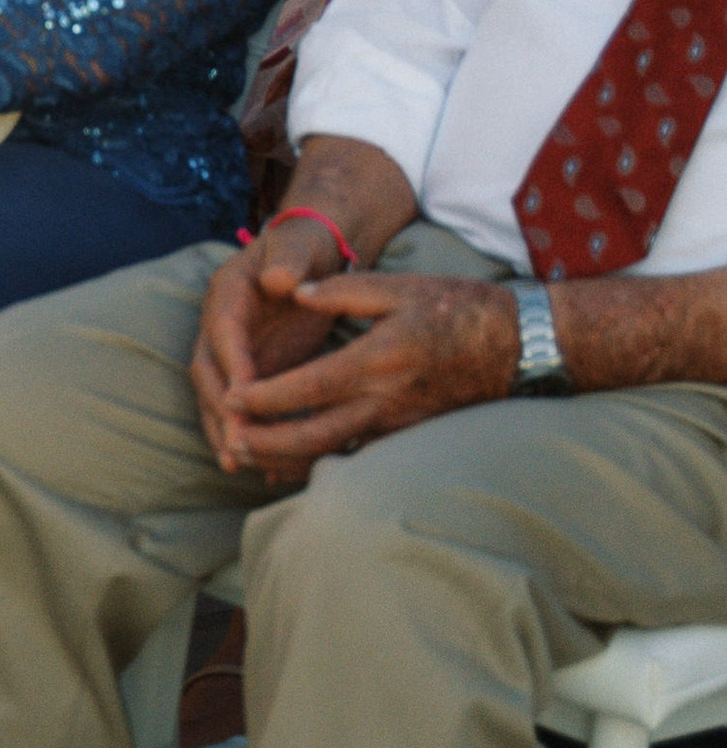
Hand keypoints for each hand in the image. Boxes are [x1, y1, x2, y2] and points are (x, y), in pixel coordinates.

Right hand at [191, 222, 347, 465]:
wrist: (312, 254)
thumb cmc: (306, 245)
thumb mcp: (298, 244)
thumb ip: (288, 259)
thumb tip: (278, 279)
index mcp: (228, 293)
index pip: (223, 331)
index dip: (231, 364)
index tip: (243, 396)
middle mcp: (221, 325)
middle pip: (208, 372)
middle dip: (219, 409)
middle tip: (237, 443)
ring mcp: (233, 351)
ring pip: (218, 396)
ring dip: (224, 431)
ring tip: (236, 465)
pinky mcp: (253, 369)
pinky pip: (244, 407)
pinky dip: (248, 433)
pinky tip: (263, 466)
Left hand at [200, 271, 519, 474]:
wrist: (519, 346)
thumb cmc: (459, 308)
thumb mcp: (399, 287)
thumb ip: (342, 291)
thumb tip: (293, 292)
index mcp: (377, 360)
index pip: (308, 388)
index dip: (265, 398)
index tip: (232, 399)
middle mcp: (385, 400)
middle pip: (313, 436)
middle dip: (266, 443)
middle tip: (229, 442)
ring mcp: (398, 424)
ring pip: (333, 453)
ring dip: (289, 459)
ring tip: (250, 457)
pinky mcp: (408, 434)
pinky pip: (357, 454)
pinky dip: (322, 460)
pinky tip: (295, 460)